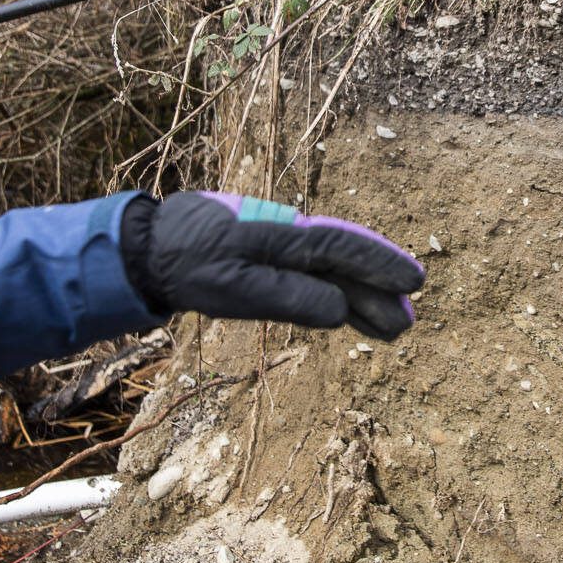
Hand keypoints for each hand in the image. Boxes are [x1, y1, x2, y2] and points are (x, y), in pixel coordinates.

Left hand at [122, 192, 423, 339]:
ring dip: (361, 297)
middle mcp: (289, 238)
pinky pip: (313, 277)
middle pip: (345, 264)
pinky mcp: (268, 262)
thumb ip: (287, 296)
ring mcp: (279, 249)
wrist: (149, 248)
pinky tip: (350, 312)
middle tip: (408, 322)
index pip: (343, 249)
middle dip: (379, 291)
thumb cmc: (187, 267)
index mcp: (284, 236)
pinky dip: (335, 295)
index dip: (381, 266)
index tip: (414, 282)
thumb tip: (339, 310)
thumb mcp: (233, 289)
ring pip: (331, 272)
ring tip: (391, 325)